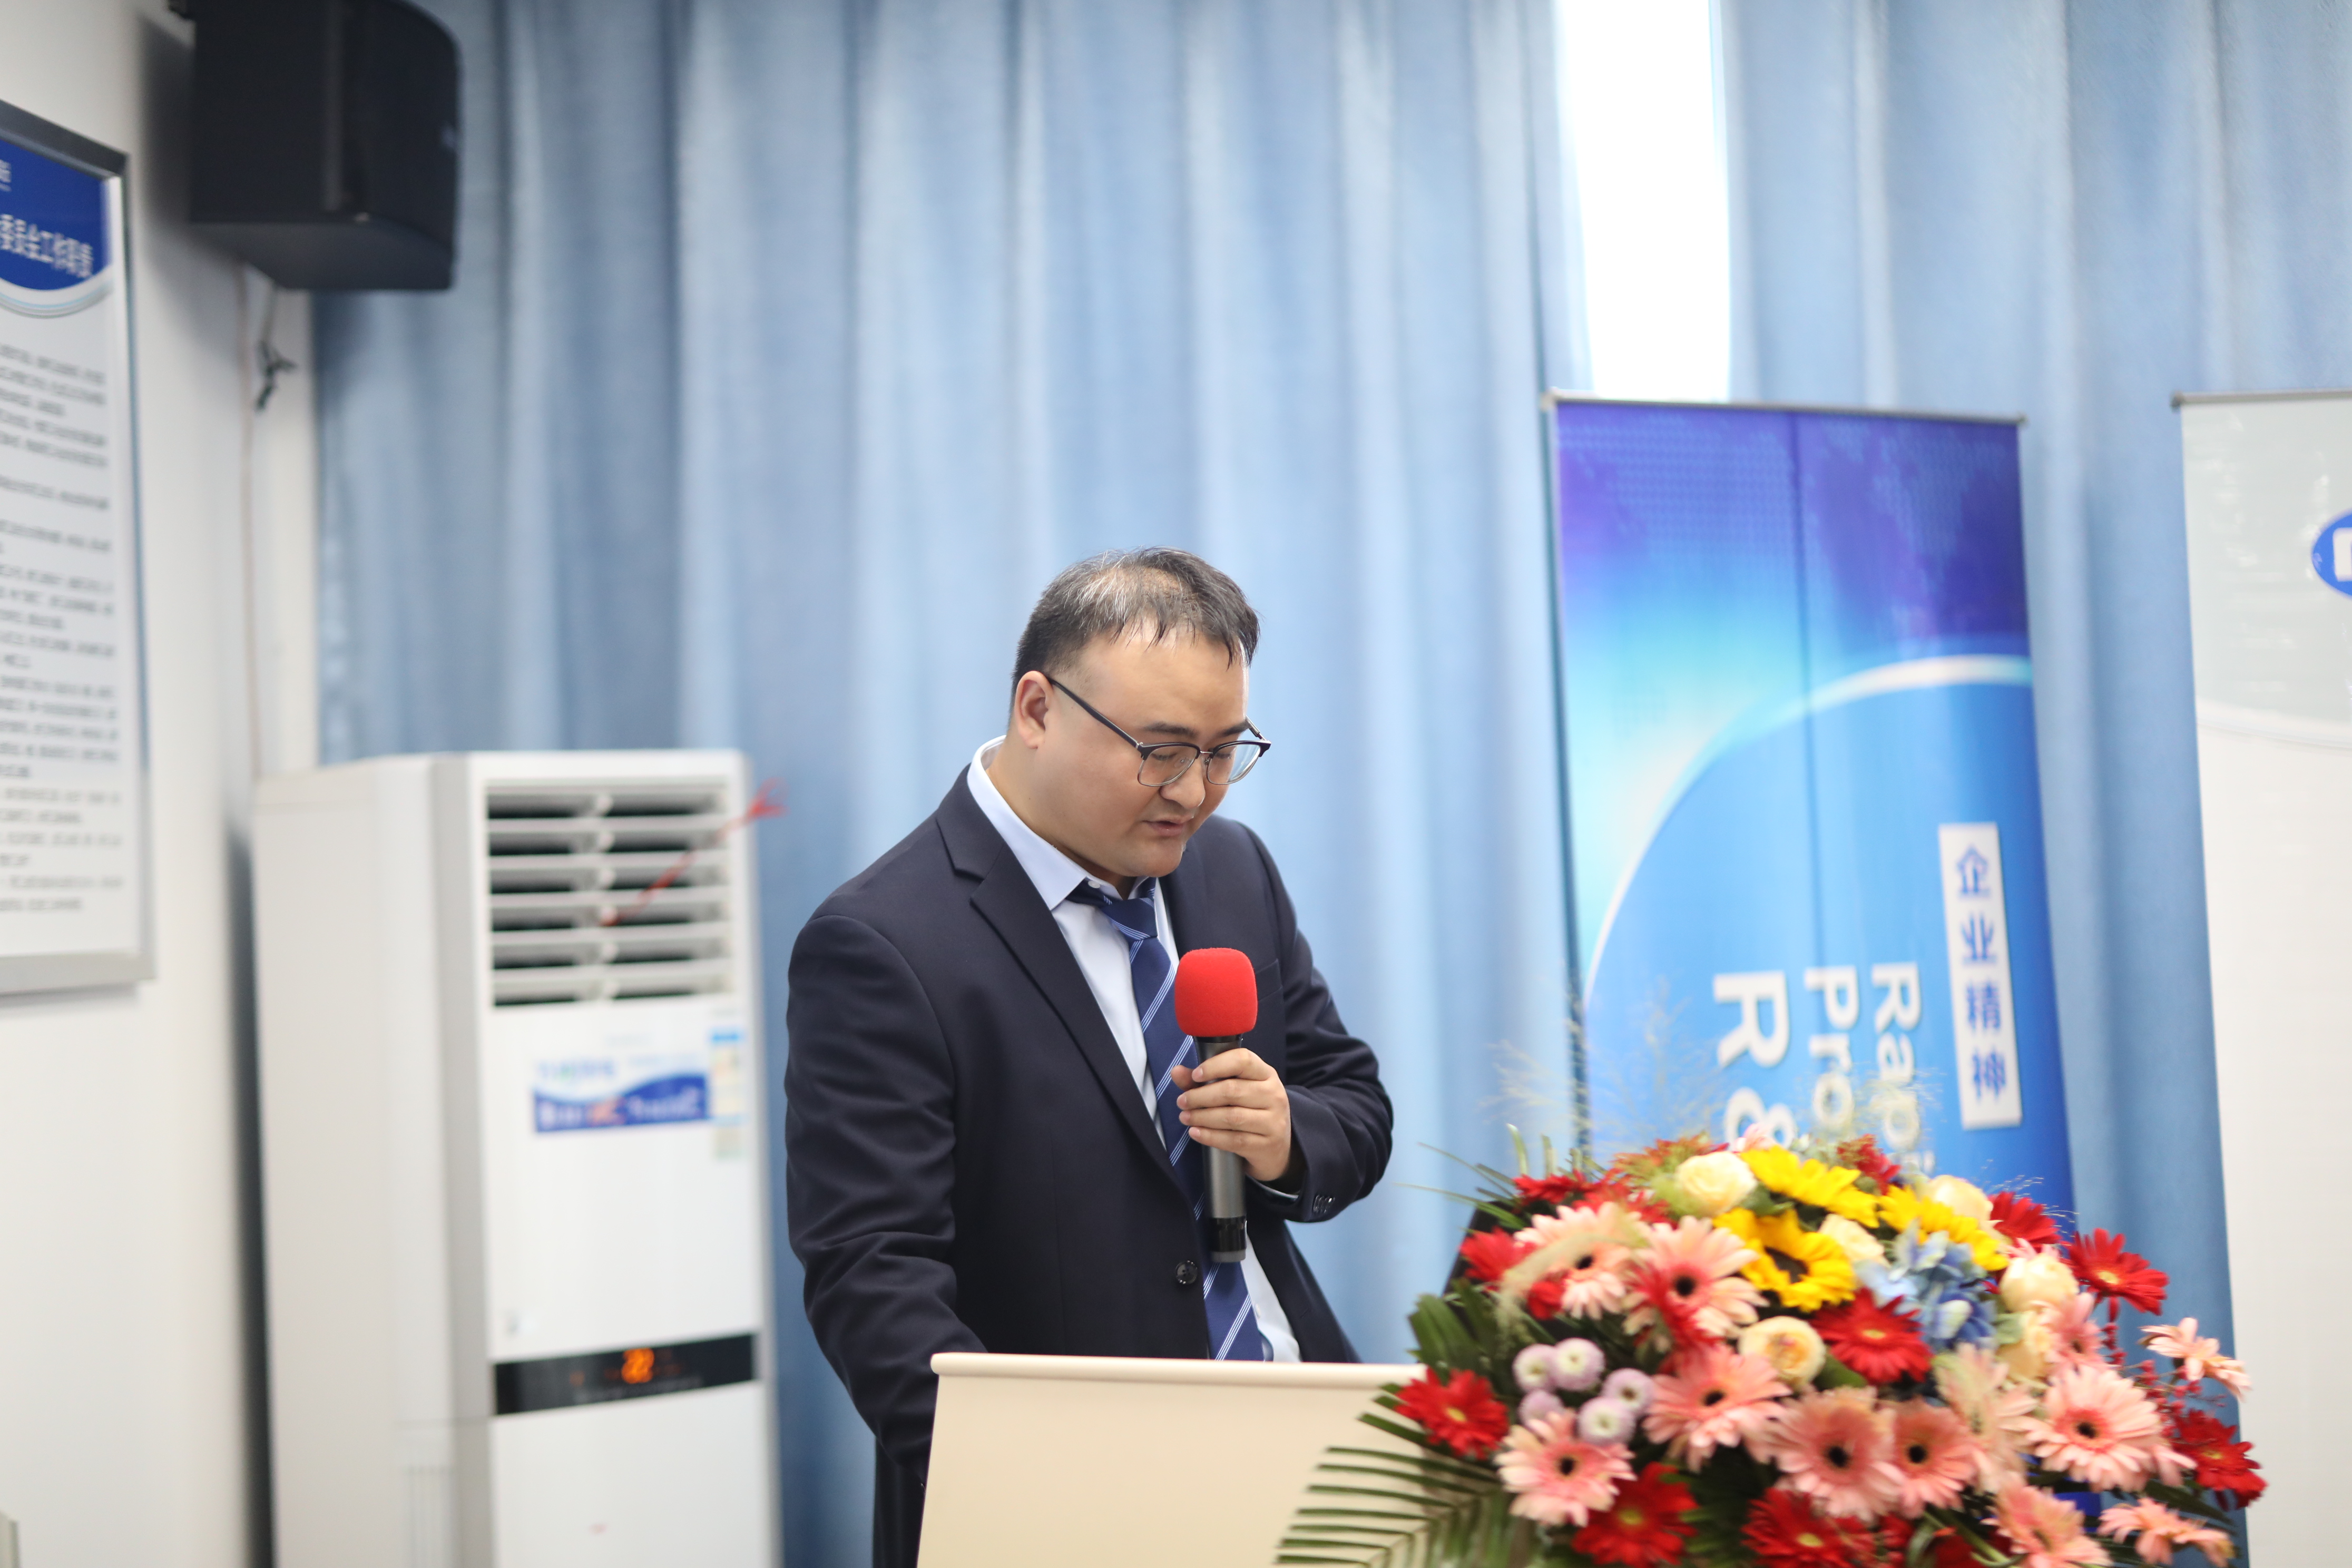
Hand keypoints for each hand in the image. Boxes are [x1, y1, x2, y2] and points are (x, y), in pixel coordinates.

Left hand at [1172, 1049, 1297, 1183]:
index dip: (1216, 1065)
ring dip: (1203, 1117)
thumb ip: (1205, 1080)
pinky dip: (1210, 1136)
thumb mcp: (1236, 1090)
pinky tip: (1196, 1132)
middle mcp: (1273, 1094)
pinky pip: (1234, 1140)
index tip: (1195, 1075)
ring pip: (1232, 1117)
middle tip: (1182, 1101)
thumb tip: (1177, 1071)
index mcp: (1266, 1074)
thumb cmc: (1252, 1111)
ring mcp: (1272, 1121)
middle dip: (1201, 1096)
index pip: (1243, 1060)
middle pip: (1232, 1090)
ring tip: (1185, 1117)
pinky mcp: (1266, 1145)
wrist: (1277, 1147)